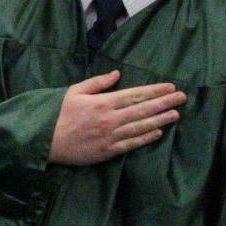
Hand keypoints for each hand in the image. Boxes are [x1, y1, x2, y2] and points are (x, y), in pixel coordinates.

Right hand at [48, 70, 185, 165]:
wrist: (44, 141)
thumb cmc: (57, 114)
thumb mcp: (73, 92)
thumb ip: (97, 83)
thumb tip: (117, 74)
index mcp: (103, 103)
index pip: (135, 95)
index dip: (155, 91)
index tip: (170, 87)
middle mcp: (110, 119)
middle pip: (143, 109)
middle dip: (164, 103)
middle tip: (182, 97)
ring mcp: (110, 136)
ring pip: (141, 127)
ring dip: (160, 120)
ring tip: (176, 114)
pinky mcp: (107, 151)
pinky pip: (131, 144)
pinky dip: (146, 138)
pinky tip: (158, 133)